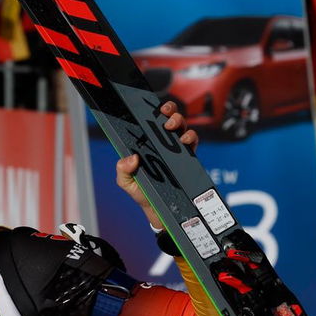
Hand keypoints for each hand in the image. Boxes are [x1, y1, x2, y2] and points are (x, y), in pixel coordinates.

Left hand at [116, 101, 196, 229]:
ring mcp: (176, 151)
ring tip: (172, 129)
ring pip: (182, 128)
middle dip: (170, 112)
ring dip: (180, 123)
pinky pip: (193, 143)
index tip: (152, 106)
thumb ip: (123, 170)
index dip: (153, 110)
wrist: (158, 210)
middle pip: (170, 120)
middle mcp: (163, 144)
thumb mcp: (126, 182)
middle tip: (164, 118)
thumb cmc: (142, 192)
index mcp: (147, 144)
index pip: (151, 123)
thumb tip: (131, 158)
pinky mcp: (188, 159)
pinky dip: (191, 139)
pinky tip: (184, 142)